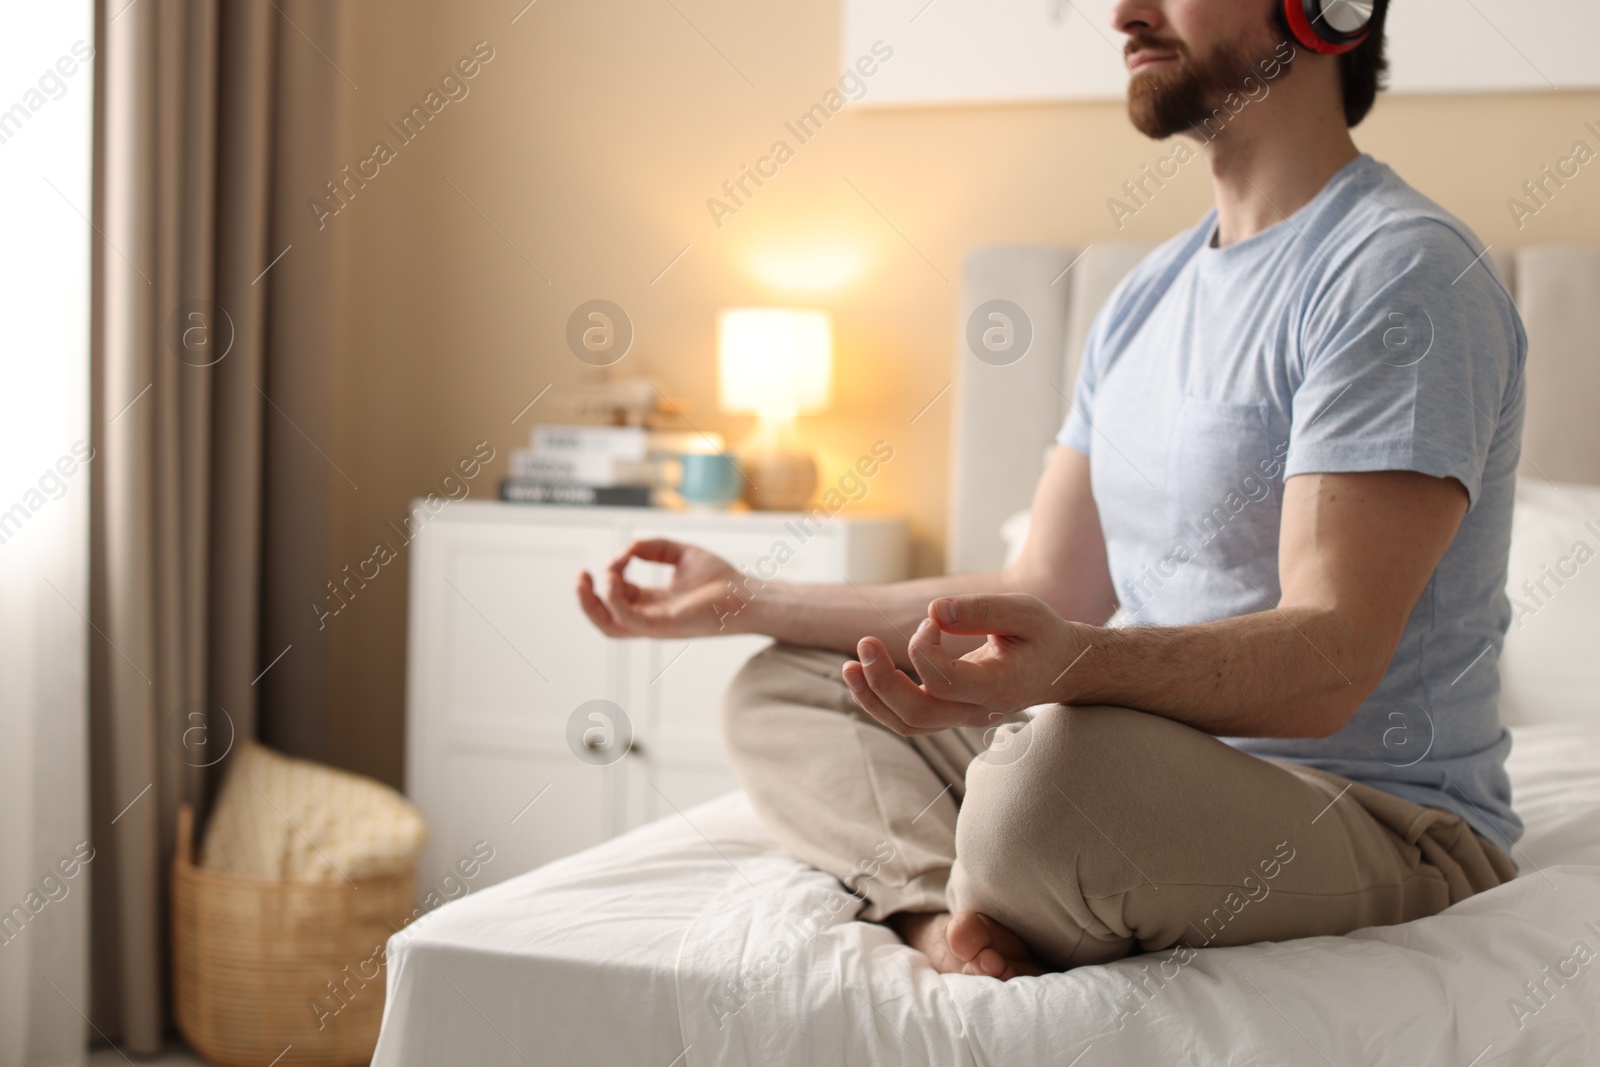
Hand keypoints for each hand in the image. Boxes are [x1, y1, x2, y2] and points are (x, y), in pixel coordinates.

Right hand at [576, 539, 745, 637]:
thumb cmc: (721, 579)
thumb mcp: (681, 553)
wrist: (746, 594)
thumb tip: (627, 548)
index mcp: (653, 602)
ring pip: (608, 626)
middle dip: (585, 599)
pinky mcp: (661, 626)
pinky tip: (613, 578)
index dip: (611, 572)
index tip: (624, 553)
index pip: (618, 596)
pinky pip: (625, 620)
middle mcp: (650, 616)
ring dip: (591, 603)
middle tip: (580, 575)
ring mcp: (654, 624)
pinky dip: (612, 600)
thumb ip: (654, 547)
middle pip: (605, 618)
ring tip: (590, 578)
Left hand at [841, 593, 1089, 734]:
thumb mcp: (1025, 612)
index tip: (932, 621)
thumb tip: (934, 610)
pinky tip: (863, 674)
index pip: (944, 682)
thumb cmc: (1042, 636)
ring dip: (873, 697)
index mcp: (999, 687)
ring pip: (908, 724)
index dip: (924, 648)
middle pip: (918, 715)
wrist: (1060, 669)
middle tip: (864, 644)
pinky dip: (881, 700)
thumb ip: (982, 610)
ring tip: (850, 666)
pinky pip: (908, 719)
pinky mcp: (949, 713)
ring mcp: (961, 718)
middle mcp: (977, 711)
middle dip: (882, 681)